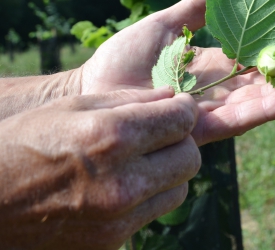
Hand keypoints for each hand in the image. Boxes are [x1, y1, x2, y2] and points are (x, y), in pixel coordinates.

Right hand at [0, 88, 199, 249]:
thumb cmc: (26, 143)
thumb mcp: (72, 107)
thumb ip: (129, 100)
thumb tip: (171, 96)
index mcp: (111, 137)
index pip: (183, 120)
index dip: (184, 109)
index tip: (177, 107)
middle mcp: (122, 181)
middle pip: (191, 157)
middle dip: (180, 141)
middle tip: (160, 134)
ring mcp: (118, 217)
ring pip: (179, 187)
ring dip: (168, 170)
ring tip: (140, 161)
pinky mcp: (112, 240)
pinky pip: (154, 211)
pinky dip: (149, 195)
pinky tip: (122, 184)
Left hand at [78, 0, 274, 145]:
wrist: (93, 95)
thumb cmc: (121, 62)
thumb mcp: (160, 26)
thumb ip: (190, 12)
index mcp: (218, 65)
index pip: (263, 55)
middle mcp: (226, 89)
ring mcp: (220, 109)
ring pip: (272, 98)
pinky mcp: (208, 126)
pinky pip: (248, 115)